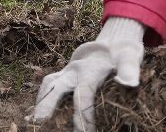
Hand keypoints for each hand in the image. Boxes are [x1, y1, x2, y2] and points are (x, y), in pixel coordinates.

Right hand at [31, 17, 144, 131]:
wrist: (111, 43)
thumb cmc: (123, 54)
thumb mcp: (130, 57)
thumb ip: (129, 70)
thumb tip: (130, 84)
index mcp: (90, 69)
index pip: (84, 93)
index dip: (83, 114)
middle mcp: (74, 71)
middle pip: (57, 87)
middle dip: (48, 106)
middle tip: (40, 122)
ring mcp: (65, 73)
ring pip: (48, 86)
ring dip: (41, 103)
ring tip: (35, 122)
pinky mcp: (61, 77)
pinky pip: (48, 87)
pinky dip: (41, 100)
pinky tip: (36, 117)